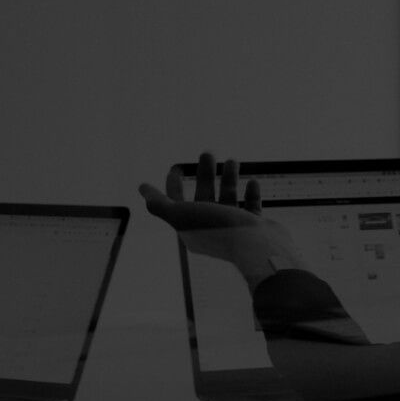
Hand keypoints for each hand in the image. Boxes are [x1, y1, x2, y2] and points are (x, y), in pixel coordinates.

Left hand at [139, 152, 308, 291]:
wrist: (257, 247)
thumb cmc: (218, 229)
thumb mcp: (181, 215)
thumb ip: (159, 204)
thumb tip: (142, 189)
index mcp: (191, 229)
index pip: (177, 204)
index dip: (173, 185)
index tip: (175, 167)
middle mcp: (212, 229)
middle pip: (204, 197)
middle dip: (204, 175)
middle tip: (207, 153)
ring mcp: (235, 229)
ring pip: (228, 199)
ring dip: (229, 179)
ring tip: (232, 160)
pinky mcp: (255, 229)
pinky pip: (251, 208)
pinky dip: (251, 194)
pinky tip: (252, 182)